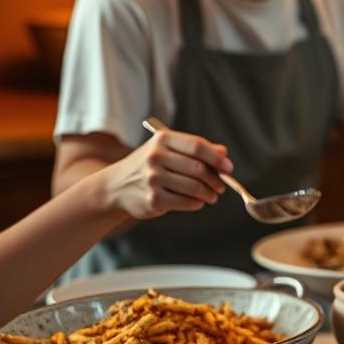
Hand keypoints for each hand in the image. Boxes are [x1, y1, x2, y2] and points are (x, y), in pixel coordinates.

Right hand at [98, 130, 230, 218]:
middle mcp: (156, 157)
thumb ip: (195, 149)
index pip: (197, 146)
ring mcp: (153, 179)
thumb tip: (223, 152)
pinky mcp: (153, 200)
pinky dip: (197, 203)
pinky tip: (198, 202)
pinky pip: (187, 202)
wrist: (116, 186)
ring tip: (212, 195)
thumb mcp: (167, 150)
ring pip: (195, 187)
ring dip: (209, 194)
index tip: (228, 167)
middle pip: (199, 169)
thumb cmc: (149, 166)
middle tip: (221, 186)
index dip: (217, 158)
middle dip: (216, 179)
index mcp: (162, 140)